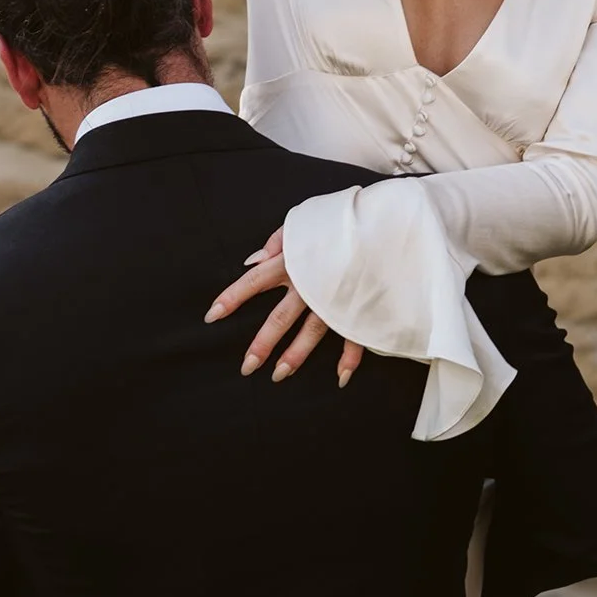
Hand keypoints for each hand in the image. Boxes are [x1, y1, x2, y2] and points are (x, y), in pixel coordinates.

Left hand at [205, 228, 363, 388]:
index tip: (211, 316)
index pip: (254, 281)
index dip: (231, 298)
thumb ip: (277, 240)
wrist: (385, 223)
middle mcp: (310, 283)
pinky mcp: (359, 306)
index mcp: (293, 259)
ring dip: (295, 356)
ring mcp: (335, 298)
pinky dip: (349, 358)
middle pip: (279, 318)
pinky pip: (353, 336)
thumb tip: (252, 260)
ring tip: (278, 375)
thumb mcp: (304, 219)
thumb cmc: (340, 220)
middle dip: (262, 344)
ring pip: (311, 333)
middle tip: (246, 367)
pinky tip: (340, 377)